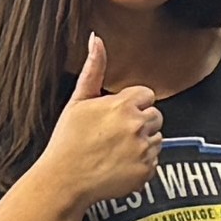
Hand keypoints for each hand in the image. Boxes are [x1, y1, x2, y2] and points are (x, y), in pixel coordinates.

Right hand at [25, 35, 161, 211]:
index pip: (147, 95)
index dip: (132, 105)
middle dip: (140, 123)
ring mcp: (144, 150)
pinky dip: (141, 164)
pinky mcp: (147, 171)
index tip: (116, 116)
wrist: (64, 180)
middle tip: (114, 135)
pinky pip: (154, 162)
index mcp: (124, 105)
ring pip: (156, 139)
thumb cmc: (67, 141)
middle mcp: (138, 125)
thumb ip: (94, 69)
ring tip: (115, 151)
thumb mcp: (78, 101)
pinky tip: (119, 165)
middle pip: (156, 117)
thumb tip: (96, 39)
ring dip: (142, 143)